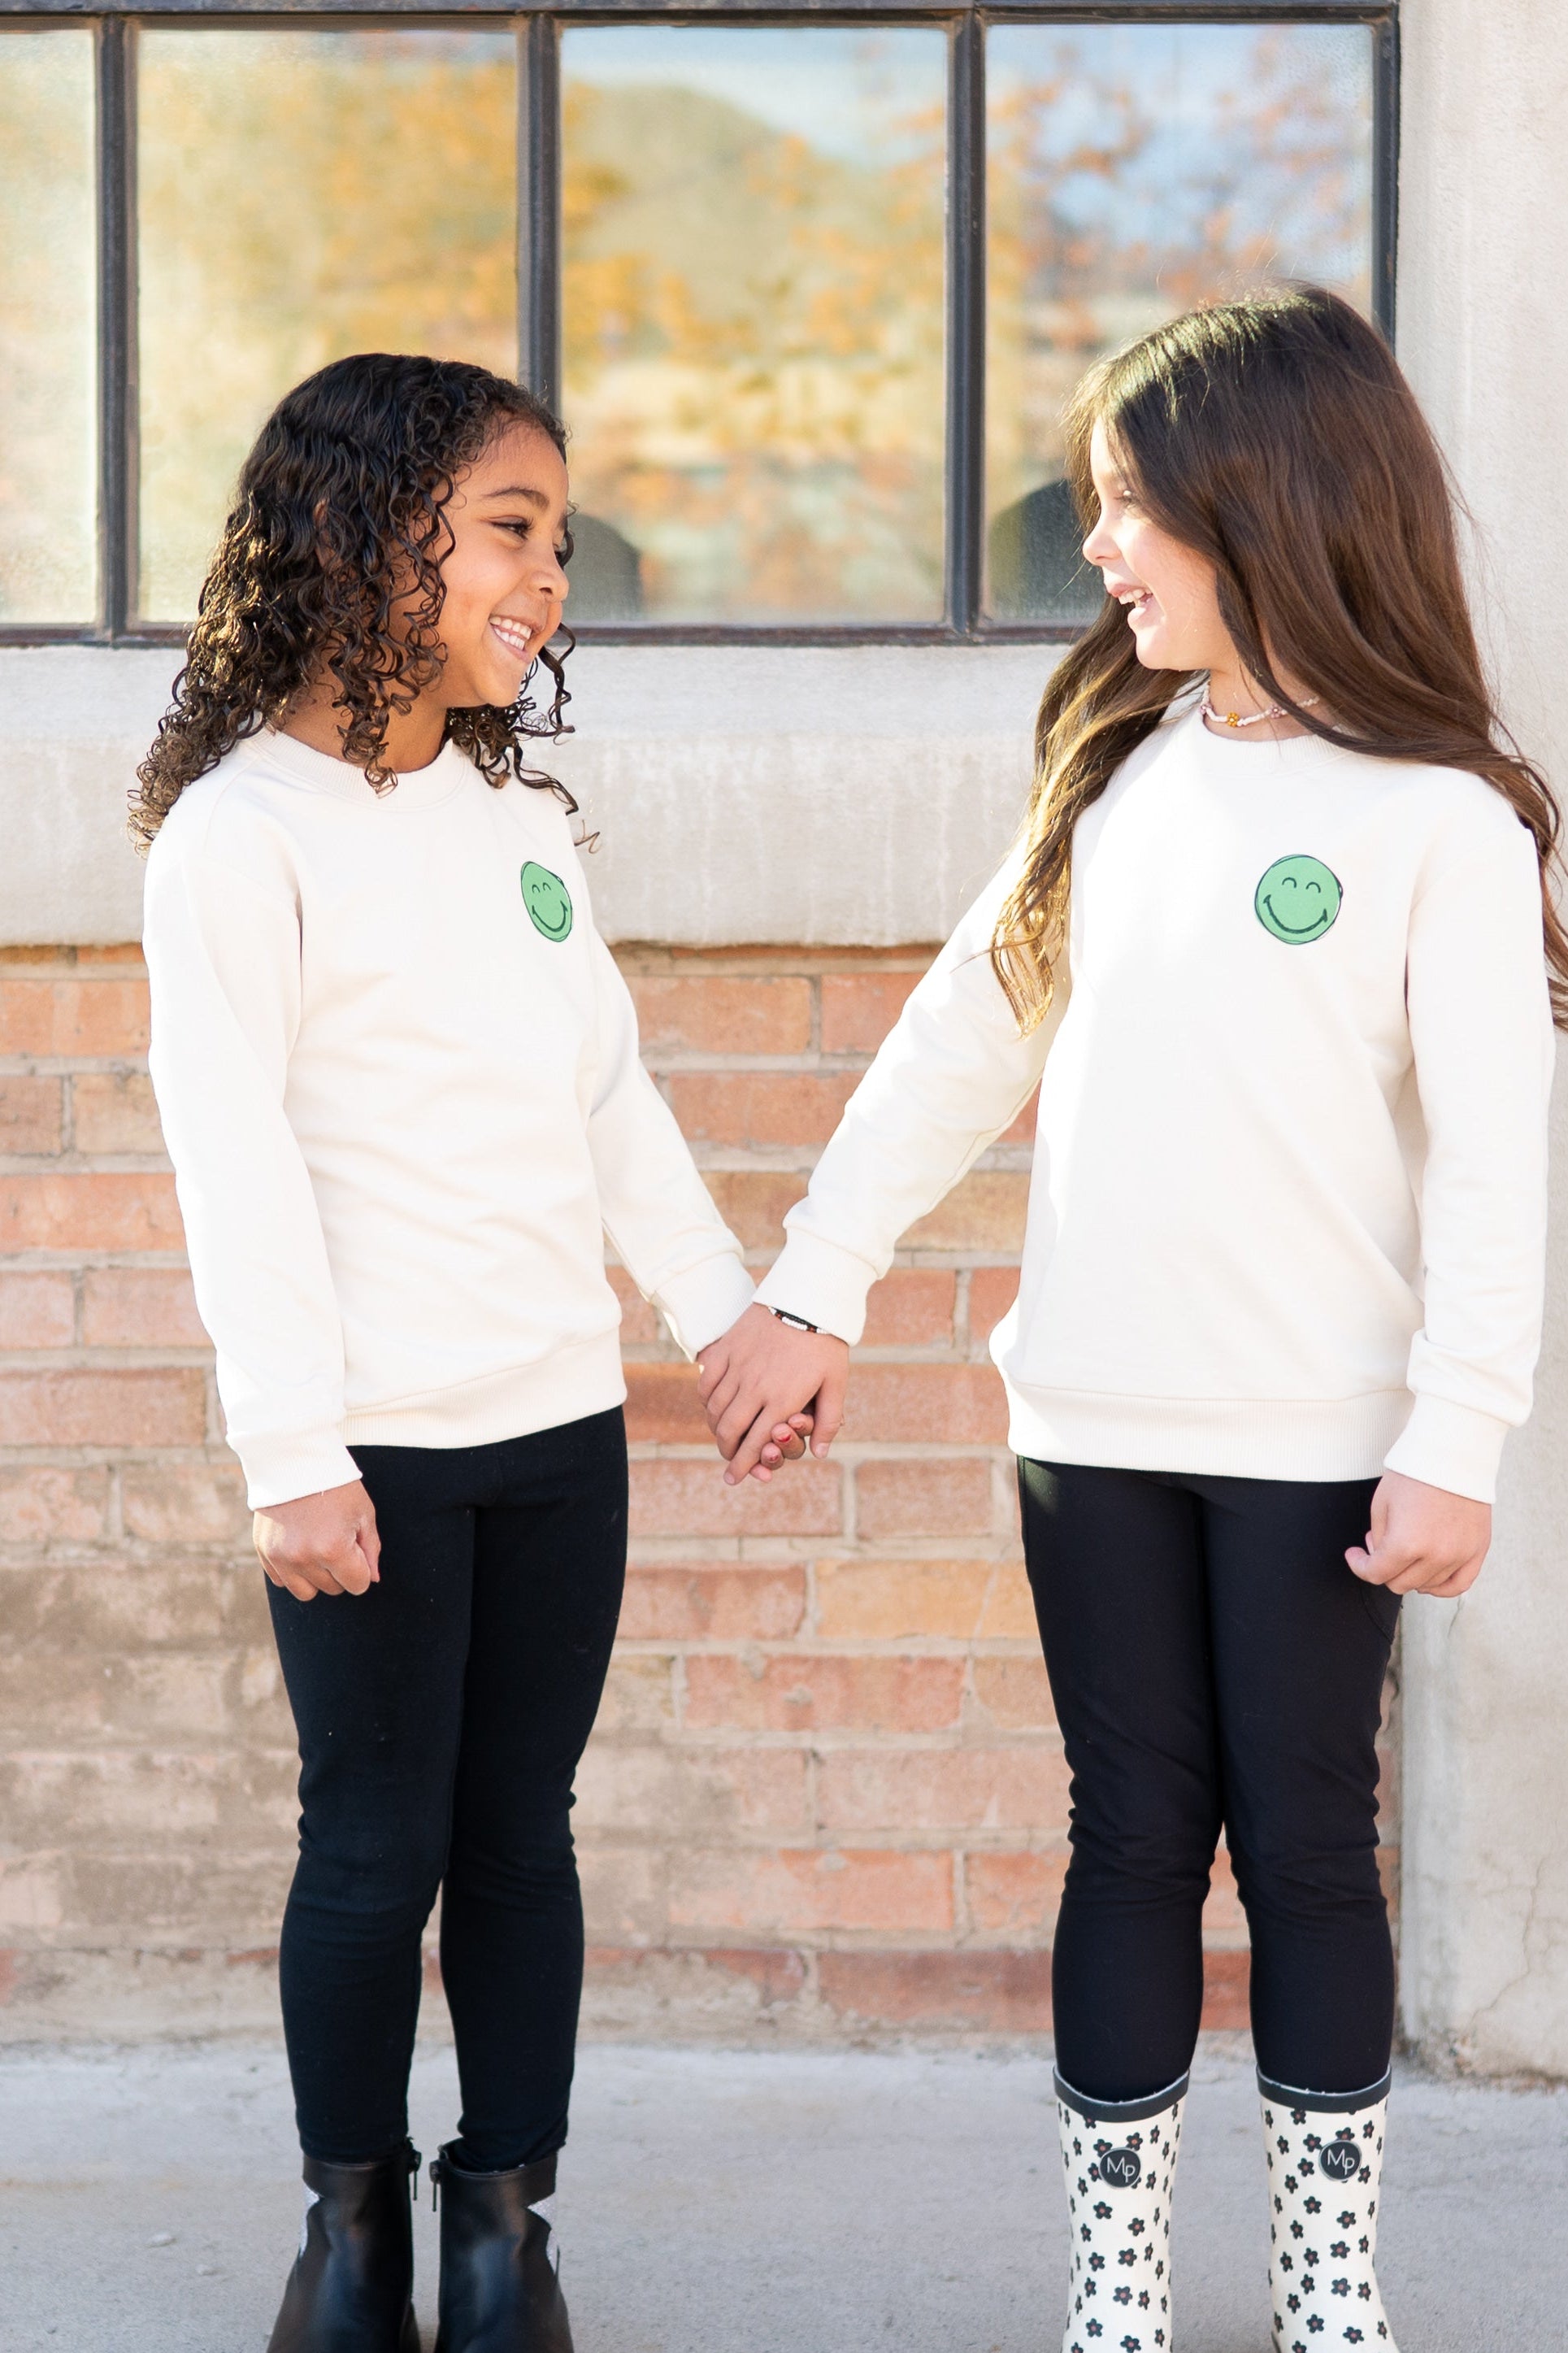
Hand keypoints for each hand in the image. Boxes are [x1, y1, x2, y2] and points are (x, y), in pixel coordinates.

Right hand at [253, 1478, 380, 1602]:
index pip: (358, 1585)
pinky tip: (299, 1545)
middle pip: (333, 1589)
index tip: (356, 1548)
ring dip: (317, 1577)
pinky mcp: (264, 1552)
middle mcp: (304, 1558)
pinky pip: (282, 1580)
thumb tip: (372, 1579)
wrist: (294, 1460)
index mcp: (334, 1549)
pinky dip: (293, 1570)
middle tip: (336, 1538)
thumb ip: (371, 1549)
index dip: (362, 1568)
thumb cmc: (336, 1485)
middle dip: (340, 1570)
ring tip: (318, 1547)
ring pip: (306, 1592)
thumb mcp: (363, 1513)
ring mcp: (280, 1557)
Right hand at [698, 1303, 849, 1485]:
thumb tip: (819, 1453)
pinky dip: (706, 1399)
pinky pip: (706, 1382)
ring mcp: (737, 1366)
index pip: (755, 1442)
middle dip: (726, 1451)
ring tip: (722, 1436)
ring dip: (716, 1428)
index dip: (742, 1464)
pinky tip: (713, 1404)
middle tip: (729, 1460)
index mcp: (782, 1399)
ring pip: (714, 1408)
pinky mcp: (726, 1349)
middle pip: (729, 1430)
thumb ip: (827, 1420)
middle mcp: (754, 1387)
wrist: (806, 1298)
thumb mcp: (836, 1383)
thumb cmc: (825, 1344)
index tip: (733, 1478)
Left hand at [1346, 1469, 1490, 1597]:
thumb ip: (1378, 1539)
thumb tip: (1380, 1558)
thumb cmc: (1415, 1474)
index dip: (1359, 1566)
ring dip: (1410, 1574)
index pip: (1376, 1574)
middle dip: (1383, 1568)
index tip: (1355, 1556)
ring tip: (1406, 1548)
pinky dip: (1441, 1587)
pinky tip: (1428, 1578)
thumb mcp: (1381, 1504)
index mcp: (1406, 1544)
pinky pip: (1459, 1584)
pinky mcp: (1477, 1550)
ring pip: (1427, 1586)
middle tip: (1380, 1544)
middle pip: (1400, 1584)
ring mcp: (1459, 1555)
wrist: (1452, 1454)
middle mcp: (1435, 1556)